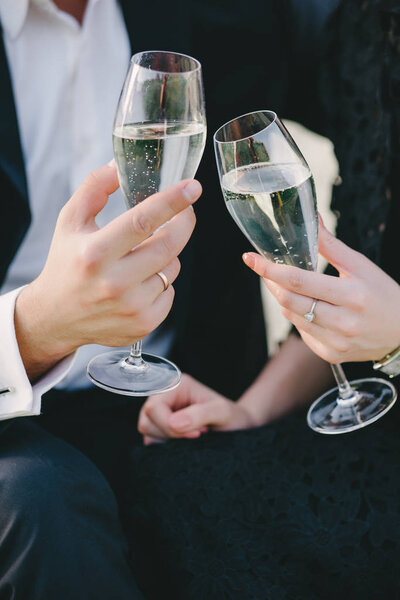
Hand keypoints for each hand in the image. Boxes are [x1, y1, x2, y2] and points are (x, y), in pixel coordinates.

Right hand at [15, 163, 200, 379]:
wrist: (55, 317)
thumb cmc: (66, 264)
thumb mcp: (70, 222)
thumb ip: (93, 189)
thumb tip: (118, 166)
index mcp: (94, 254)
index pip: (142, 222)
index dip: (172, 202)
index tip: (193, 188)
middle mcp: (114, 284)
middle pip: (168, 246)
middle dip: (182, 224)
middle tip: (184, 212)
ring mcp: (131, 308)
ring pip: (171, 268)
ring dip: (167, 255)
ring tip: (142, 256)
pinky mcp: (143, 325)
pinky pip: (170, 293)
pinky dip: (162, 282)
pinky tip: (140, 282)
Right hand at [138, 374, 254, 444]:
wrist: (237, 425)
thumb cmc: (232, 415)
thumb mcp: (222, 412)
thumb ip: (200, 414)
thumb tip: (174, 423)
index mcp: (176, 385)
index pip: (154, 408)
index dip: (169, 426)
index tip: (196, 433)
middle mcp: (164, 396)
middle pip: (146, 420)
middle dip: (171, 434)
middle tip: (198, 433)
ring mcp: (161, 412)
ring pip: (147, 431)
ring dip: (170, 440)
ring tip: (194, 434)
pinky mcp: (161, 427)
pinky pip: (152, 440)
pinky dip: (168, 446)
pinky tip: (187, 440)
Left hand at [243, 216, 399, 363]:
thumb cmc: (384, 294)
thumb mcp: (362, 266)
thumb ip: (331, 246)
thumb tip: (312, 220)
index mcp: (352, 295)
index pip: (298, 280)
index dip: (269, 269)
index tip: (250, 258)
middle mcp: (343, 323)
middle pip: (289, 301)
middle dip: (272, 283)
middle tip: (267, 270)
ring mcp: (336, 342)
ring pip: (292, 317)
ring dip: (284, 298)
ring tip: (291, 286)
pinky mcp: (331, 355)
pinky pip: (302, 333)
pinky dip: (299, 317)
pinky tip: (310, 309)